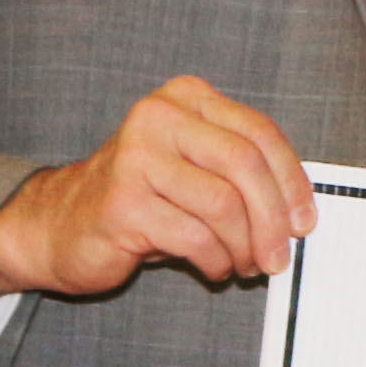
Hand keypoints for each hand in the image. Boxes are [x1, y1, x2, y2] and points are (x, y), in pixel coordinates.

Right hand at [0, 76, 314, 294]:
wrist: (61, 225)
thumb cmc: (145, 200)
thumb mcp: (197, 171)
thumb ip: (243, 174)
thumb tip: (299, 213)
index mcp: (186, 98)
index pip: (259, 132)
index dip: (291, 181)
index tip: (304, 221)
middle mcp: (158, 117)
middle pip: (245, 164)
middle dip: (272, 219)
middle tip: (279, 255)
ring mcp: (135, 157)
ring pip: (223, 205)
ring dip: (244, 246)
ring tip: (243, 264)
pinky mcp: (122, 202)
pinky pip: (195, 237)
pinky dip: (216, 260)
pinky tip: (212, 267)